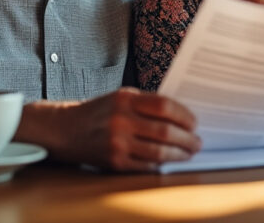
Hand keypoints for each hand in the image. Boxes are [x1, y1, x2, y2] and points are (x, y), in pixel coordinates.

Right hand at [15, 87, 201, 171]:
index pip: (165, 106)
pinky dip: (162, 164)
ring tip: (189, 153)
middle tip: (198, 142)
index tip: (195, 122)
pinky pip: (146, 165)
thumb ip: (148, 103)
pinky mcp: (114, 162)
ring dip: (180, 154)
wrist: (65, 129)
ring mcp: (117, 143)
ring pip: (159, 152)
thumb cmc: (100, 111)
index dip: (185, 115)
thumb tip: (182, 117)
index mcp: (125, 99)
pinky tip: (169, 160)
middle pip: (166, 132)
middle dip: (188, 139)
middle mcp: (121, 121)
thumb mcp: (121, 97)